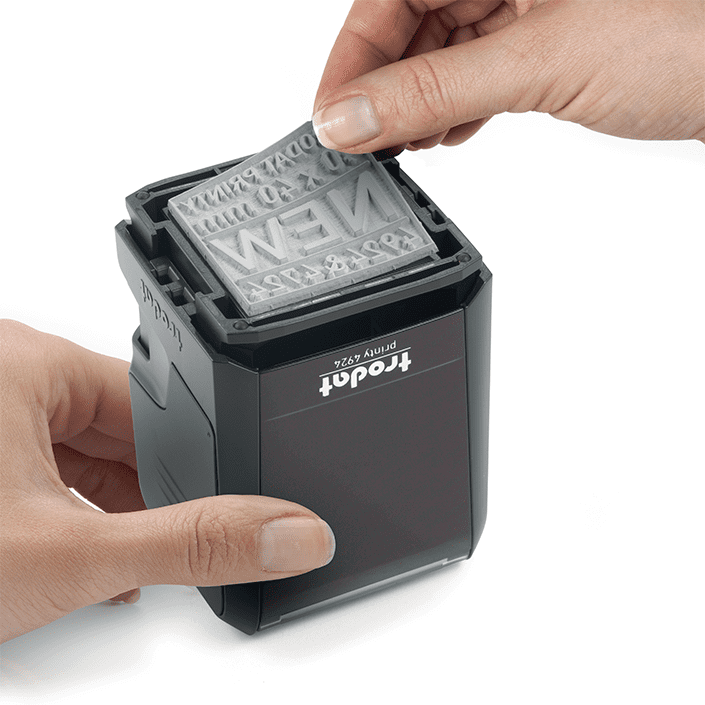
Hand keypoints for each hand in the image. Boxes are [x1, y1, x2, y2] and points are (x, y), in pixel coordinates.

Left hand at [0, 320, 334, 642]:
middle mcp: (6, 374)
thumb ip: (190, 545)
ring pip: (86, 453)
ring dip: (109, 509)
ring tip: (111, 560)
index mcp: (28, 361)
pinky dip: (70, 512)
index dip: (199, 456)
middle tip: (153, 539)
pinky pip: (46, 468)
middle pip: (123, 430)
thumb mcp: (72, 554)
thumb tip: (291, 530)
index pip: (157, 400)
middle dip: (147, 493)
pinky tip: (82, 556)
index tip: (225, 497)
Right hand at [313, 0, 704, 152]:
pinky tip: (451, 131)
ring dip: (420, 100)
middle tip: (365, 140)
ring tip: (408, 144)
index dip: (353, 56)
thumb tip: (350, 117)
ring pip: (445, 45)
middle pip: (413, 18)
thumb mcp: (540, 64)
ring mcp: (533, 1)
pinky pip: (481, 64)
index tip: (332, 117)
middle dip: (386, 84)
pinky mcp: (552, 36)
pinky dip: (459, 102)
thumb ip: (435, 92)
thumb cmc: (691, 38)